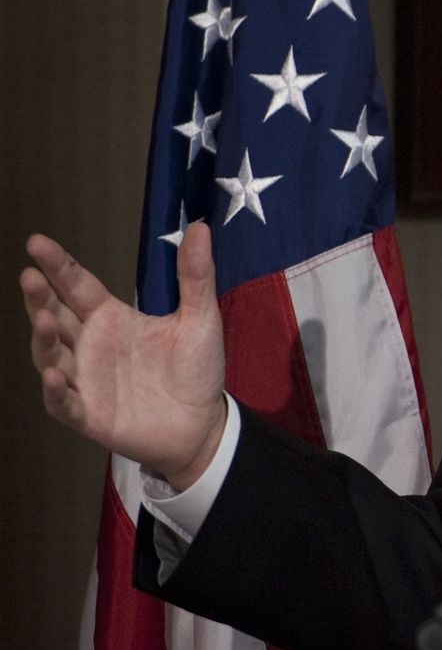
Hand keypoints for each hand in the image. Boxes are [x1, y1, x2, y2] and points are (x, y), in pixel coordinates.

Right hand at [21, 224, 227, 488]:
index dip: (58, 265)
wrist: (203, 423)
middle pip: (56, 316)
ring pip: (52, 357)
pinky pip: (65, 403)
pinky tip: (53, 375)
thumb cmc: (196, 369)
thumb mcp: (200, 317)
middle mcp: (90, 346)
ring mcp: (85, 380)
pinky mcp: (90, 414)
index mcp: (111, 318)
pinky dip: (56, 391)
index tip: (36, 242)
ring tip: (43, 318)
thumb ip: (195, 275)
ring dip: (43, 340)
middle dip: (40, 297)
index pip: (77, 286)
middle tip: (29, 275)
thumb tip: (199, 226)